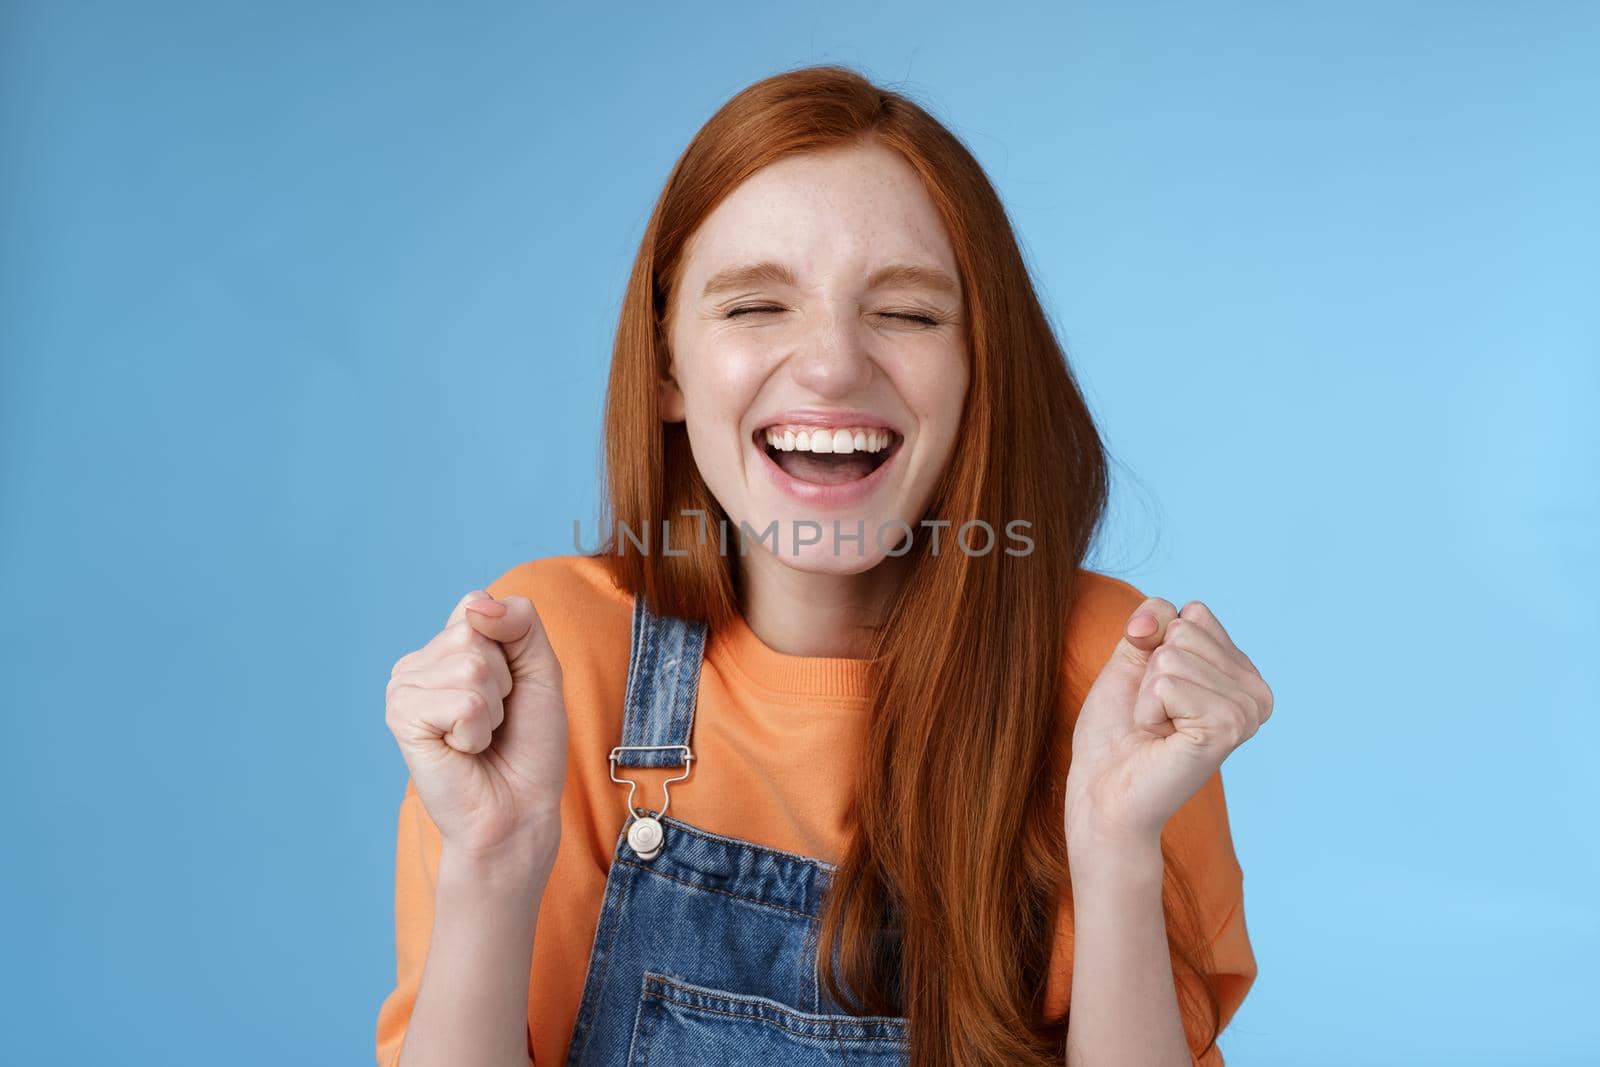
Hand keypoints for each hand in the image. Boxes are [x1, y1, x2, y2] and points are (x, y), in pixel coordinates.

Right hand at [385, 589, 568, 862]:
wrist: (518, 808)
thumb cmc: (529, 743)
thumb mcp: (540, 668)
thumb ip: (520, 622)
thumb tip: (478, 605)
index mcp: (445, 646)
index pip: (479, 605)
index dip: (512, 649)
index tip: (510, 690)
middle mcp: (417, 662)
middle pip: (475, 633)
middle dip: (504, 681)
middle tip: (496, 719)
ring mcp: (403, 688)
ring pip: (471, 666)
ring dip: (492, 710)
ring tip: (480, 737)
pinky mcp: (401, 717)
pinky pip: (463, 701)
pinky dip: (478, 731)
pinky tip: (463, 751)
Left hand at [1064, 597, 1271, 849]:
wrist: (1103, 790)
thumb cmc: (1118, 730)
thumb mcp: (1133, 658)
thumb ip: (1153, 621)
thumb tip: (1163, 617)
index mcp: (1242, 673)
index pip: (1194, 612)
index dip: (1154, 646)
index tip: (1156, 689)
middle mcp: (1255, 692)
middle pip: (1185, 629)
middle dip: (1151, 669)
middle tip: (1155, 713)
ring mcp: (1247, 711)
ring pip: (1174, 655)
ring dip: (1148, 693)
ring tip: (1157, 728)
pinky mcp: (1227, 728)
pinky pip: (1168, 683)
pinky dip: (1148, 708)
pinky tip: (1160, 738)